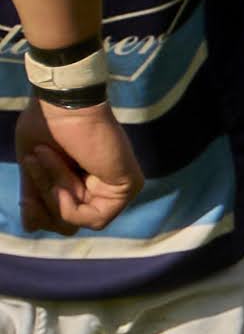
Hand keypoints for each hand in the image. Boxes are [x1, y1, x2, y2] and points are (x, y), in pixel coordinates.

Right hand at [17, 98, 140, 233]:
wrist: (62, 104)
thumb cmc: (46, 127)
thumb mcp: (35, 170)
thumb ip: (36, 198)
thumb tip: (31, 228)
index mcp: (83, 183)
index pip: (61, 219)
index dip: (39, 212)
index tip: (25, 193)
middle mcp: (103, 189)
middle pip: (68, 224)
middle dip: (43, 202)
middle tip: (34, 162)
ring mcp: (118, 190)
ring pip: (77, 219)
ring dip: (53, 192)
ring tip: (46, 156)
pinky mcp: (128, 188)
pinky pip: (94, 218)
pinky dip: (70, 203)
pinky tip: (65, 178)